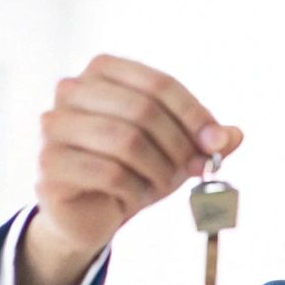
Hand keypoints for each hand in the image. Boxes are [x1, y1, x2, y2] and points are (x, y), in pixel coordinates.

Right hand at [23, 53, 243, 284]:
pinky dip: (134, 190)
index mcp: (103, 71)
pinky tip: (134, 197)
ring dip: (158, 170)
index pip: (159, 83)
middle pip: (143, 111)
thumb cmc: (134, 170)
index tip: (217, 144)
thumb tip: (234, 136)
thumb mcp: (175, 151)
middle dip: (179, 145)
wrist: (89, 213)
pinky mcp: (49, 163)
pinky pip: (108, 174)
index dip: (194, 115)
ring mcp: (54, 125)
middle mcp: (71, 89)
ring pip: (125, 141)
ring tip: (162, 186)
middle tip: (194, 170)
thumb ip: (205, 140)